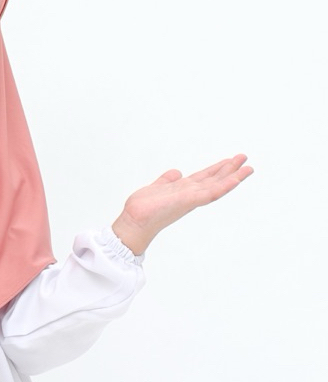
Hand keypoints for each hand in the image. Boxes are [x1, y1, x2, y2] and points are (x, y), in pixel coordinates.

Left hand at [111, 154, 253, 255]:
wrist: (133, 222)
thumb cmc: (143, 210)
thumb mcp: (156, 188)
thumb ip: (166, 180)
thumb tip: (177, 172)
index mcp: (183, 191)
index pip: (204, 178)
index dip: (217, 170)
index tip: (230, 160)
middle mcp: (189, 195)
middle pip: (213, 180)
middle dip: (229, 170)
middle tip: (244, 158)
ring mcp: (190, 199)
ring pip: (216, 187)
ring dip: (232, 177)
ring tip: (247, 168)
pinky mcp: (187, 201)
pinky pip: (208, 194)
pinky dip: (222, 187)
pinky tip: (234, 180)